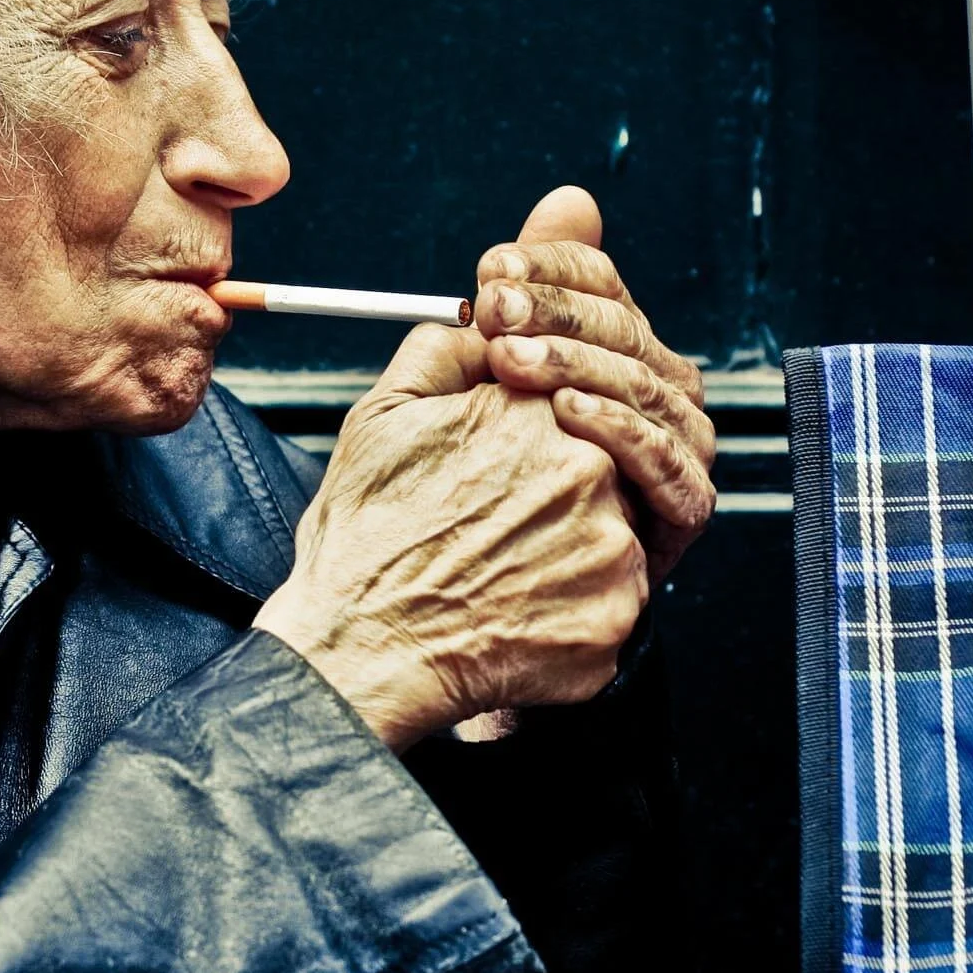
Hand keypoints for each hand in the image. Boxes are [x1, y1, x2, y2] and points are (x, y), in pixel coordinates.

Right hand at [253, 322, 647, 752]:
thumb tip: (486, 324)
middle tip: (493, 519)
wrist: (359, 649)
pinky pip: (607, 603)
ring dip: (566, 547)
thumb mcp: (382, 414)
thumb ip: (445, 349)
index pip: (565, 395)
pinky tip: (510, 610)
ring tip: (497, 567)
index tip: (494, 462)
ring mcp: (610, 553)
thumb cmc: (364, 535)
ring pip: (607, 533)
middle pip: (595, 463)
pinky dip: (567, 608)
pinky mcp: (614, 623)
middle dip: (551, 487)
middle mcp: (589, 475)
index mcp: (536, 411)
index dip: (522, 431)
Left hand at [474, 186, 713, 581]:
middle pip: (628, 330)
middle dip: (558, 312)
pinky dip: (620, 432)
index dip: (552, 268)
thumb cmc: (464, 478)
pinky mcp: (680, 511)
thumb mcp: (479, 369)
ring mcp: (675, 449)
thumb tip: (572, 201)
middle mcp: (655, 392)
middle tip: (494, 309)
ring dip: (580, 365)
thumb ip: (532, 284)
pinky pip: (667, 463)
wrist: (459, 591)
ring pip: (649, 388)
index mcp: (614, 349)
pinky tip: (567, 414)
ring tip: (515, 360)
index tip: (492, 267)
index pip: (601, 284)